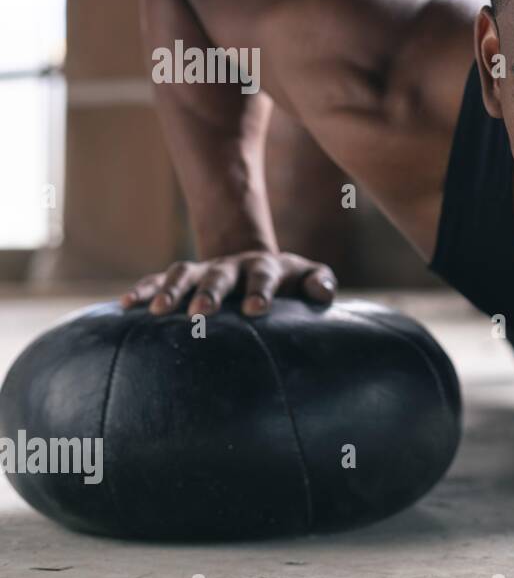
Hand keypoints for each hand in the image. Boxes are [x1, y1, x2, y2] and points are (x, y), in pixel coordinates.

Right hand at [121, 251, 336, 317]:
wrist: (256, 265)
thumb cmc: (289, 283)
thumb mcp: (309, 278)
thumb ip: (321, 283)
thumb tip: (324, 291)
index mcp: (265, 267)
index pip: (264, 277)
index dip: (261, 291)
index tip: (256, 309)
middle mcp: (231, 266)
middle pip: (219, 276)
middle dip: (210, 292)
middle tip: (202, 312)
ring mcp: (203, 270)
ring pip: (184, 274)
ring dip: (170, 290)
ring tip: (160, 312)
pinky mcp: (182, 278)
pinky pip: (156, 281)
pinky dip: (142, 291)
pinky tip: (125, 306)